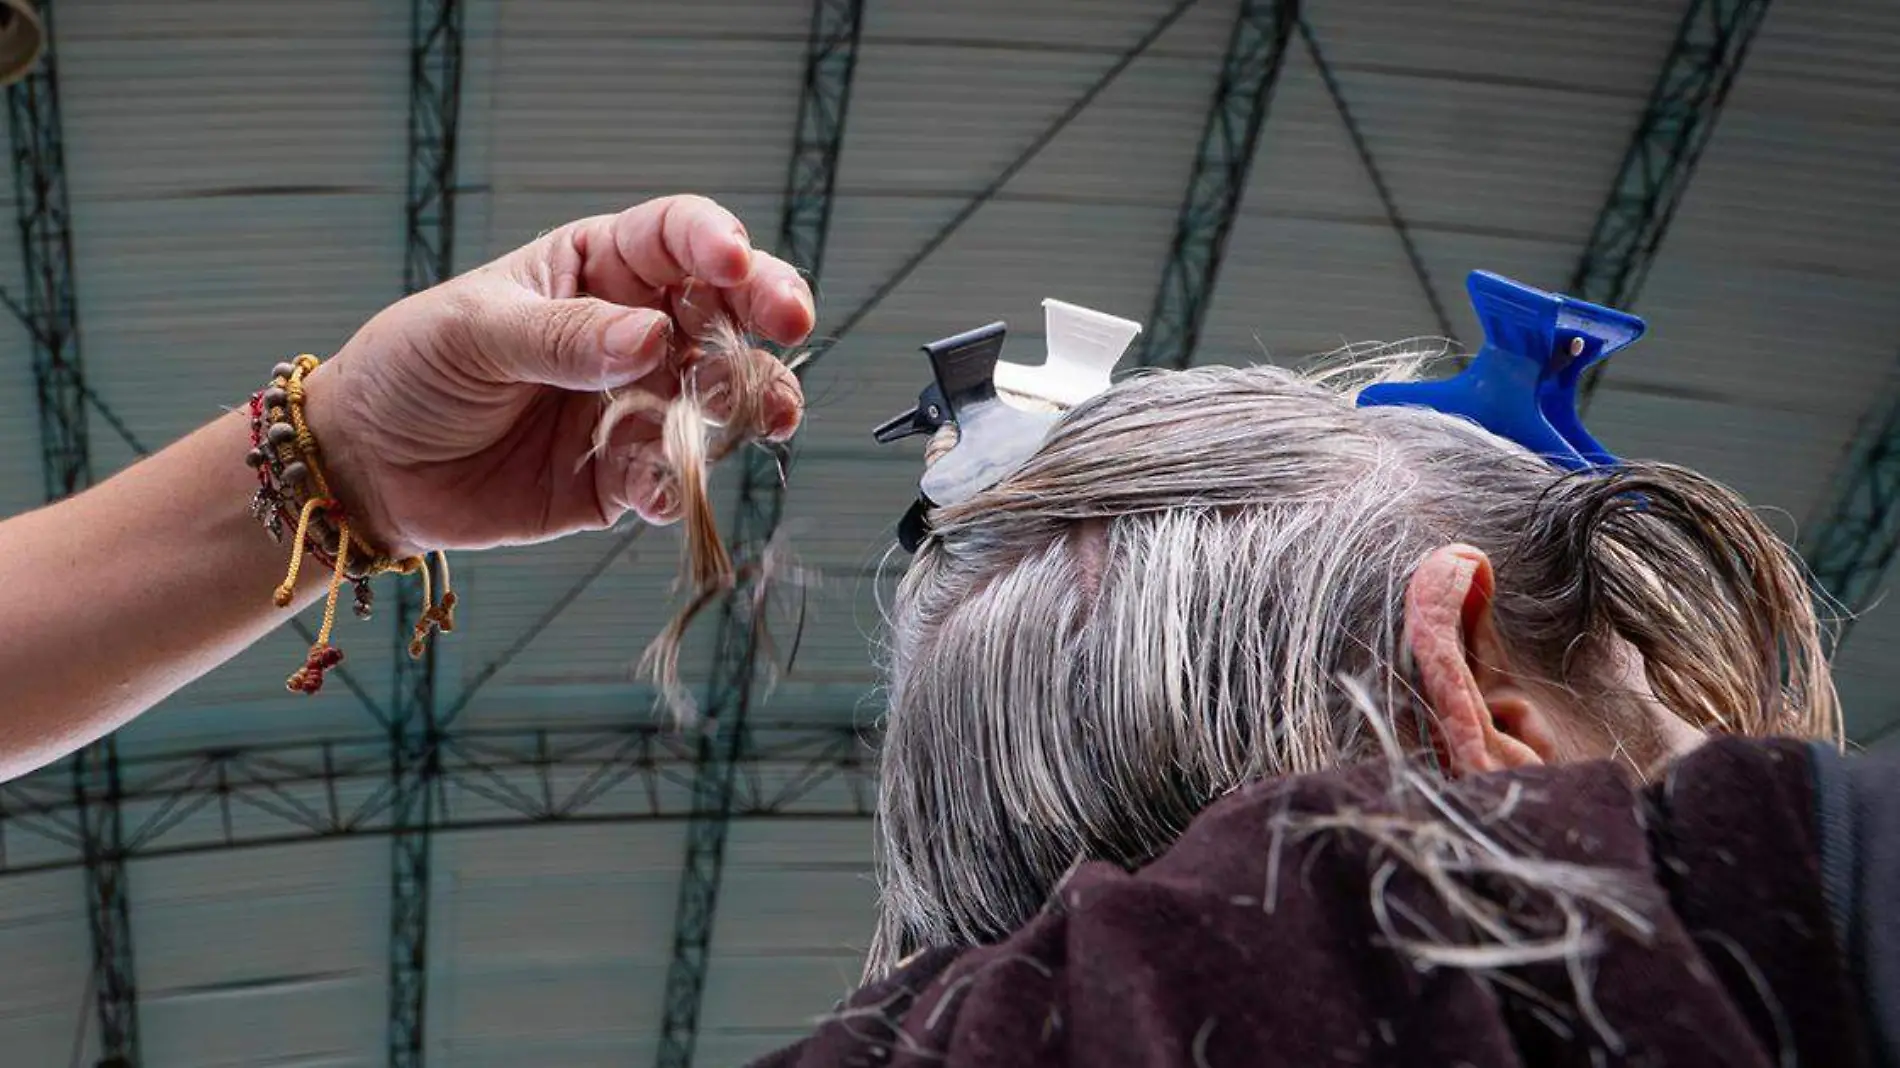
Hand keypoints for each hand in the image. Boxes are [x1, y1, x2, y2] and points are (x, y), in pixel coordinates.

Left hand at [303, 195, 812, 556]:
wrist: (370, 467)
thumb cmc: (411, 369)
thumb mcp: (473, 332)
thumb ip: (562, 336)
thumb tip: (649, 338)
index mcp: (595, 269)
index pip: (674, 237)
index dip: (713, 242)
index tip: (735, 263)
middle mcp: (631, 331)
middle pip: (724, 311)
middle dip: (767, 311)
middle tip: (791, 324)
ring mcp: (634, 403)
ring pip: (719, 396)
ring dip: (748, 402)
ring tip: (766, 417)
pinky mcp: (621, 475)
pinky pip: (669, 476)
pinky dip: (675, 485)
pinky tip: (660, 489)